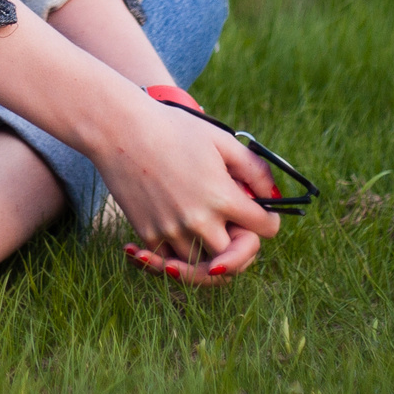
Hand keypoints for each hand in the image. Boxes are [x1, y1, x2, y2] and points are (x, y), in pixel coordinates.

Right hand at [96, 95, 281, 280]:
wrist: (120, 129)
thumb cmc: (173, 128)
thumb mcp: (221, 140)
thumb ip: (254, 169)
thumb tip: (274, 196)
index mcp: (224, 197)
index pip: (266, 230)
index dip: (268, 221)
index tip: (261, 214)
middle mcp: (200, 221)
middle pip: (236, 258)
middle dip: (243, 248)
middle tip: (238, 234)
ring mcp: (172, 231)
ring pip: (203, 265)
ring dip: (211, 255)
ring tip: (211, 238)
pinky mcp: (148, 234)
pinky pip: (171, 261)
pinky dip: (179, 258)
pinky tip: (182, 242)